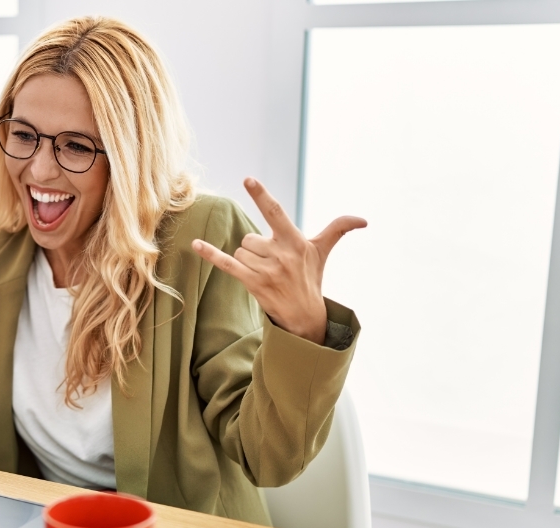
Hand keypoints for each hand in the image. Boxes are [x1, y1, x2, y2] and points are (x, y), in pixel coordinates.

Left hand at [191, 177, 365, 344]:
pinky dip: (210, 254)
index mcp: (295, 241)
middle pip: (250, 238)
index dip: (262, 195)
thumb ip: (338, 229)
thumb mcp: (323, 252)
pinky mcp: (253, 283)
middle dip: (257, 249)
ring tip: (266, 275)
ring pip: (240, 251)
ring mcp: (267, 269)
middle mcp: (281, 254)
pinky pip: (226, 264)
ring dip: (248, 261)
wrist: (305, 316)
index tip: (248, 179)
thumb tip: (364, 220)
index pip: (276, 212)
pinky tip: (195, 244)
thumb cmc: (311, 278)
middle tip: (273, 265)